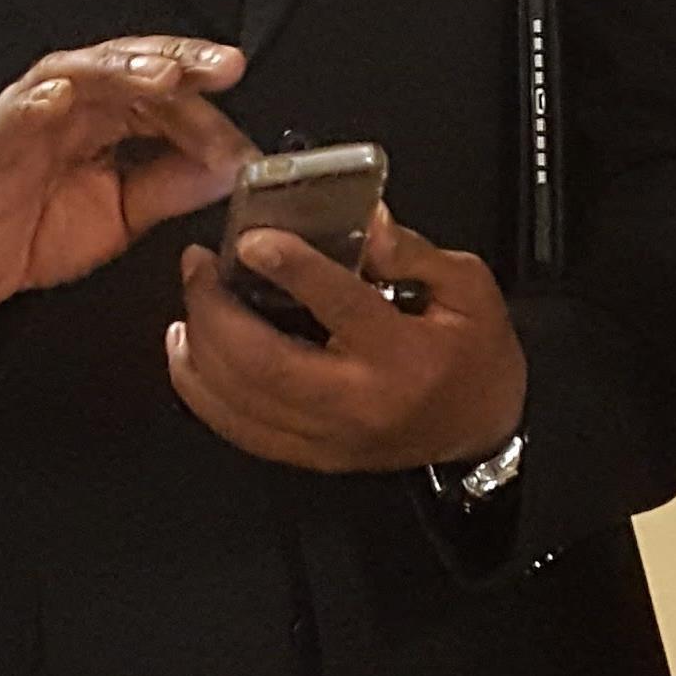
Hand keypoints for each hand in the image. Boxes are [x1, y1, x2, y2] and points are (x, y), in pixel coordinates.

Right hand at [0, 39, 248, 315]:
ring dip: (122, 70)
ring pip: (80, 74)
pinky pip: (16, 116)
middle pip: (132, 66)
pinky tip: (59, 96)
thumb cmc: (37, 226)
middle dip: (179, 63)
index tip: (246, 143)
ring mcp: (33, 117)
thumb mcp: (122, 214)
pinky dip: (37, 102)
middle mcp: (75, 104)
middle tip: (223, 67)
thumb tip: (232, 169)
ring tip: (161, 75)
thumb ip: (172, 187)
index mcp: (110, 117)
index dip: (209, 110)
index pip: (167, 96)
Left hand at [166, 209, 528, 475]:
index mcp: (402, 355)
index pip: (338, 307)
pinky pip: (240, 431)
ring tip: (190, 304)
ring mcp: (329, 437)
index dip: (290, 268)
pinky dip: (203, 393)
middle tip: (199, 267)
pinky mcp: (312, 456)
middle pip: (264, 364)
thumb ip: (411, 252)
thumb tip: (365, 219)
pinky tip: (191, 356)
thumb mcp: (466, 286)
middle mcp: (358, 402)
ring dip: (200, 352)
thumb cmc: (476, 355)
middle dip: (216, 311)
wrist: (485, 427)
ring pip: (240, 402)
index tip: (253, 239)